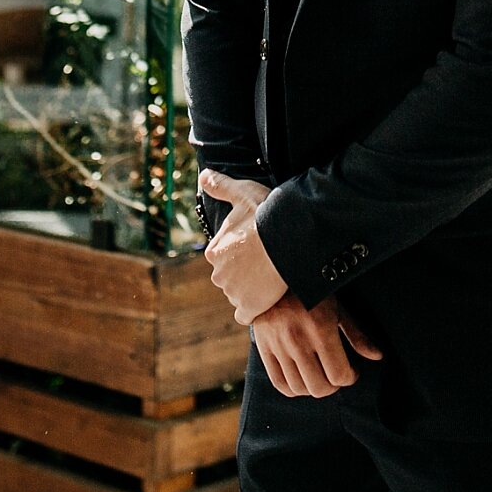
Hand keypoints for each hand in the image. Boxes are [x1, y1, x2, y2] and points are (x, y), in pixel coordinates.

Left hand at [201, 169, 287, 322]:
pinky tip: (266, 299)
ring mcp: (233, 293)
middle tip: (265, 263)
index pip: (223, 258)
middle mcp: (218, 274)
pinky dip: (254, 310)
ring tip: (270, 277)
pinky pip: (246, 315)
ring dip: (251, 290)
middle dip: (244, 273)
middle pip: (230, 277)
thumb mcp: (241, 192)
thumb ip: (220, 185)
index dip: (241, 253)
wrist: (288, 237)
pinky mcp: (249, 308)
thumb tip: (203, 176)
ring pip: (239, 295)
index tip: (256, 248)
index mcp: (214, 251)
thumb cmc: (264, 213)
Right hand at [251, 293, 384, 397]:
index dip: (350, 378)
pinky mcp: (264, 349)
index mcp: (320, 329)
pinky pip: (279, 383)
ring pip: (299, 389)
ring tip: (320, 375)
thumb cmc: (312, 291)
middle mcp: (298, 340)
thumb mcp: (338, 308)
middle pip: (320, 388)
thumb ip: (356, 335)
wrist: (274, 275)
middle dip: (333, 386)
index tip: (352, 371)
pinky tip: (302, 378)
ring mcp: (279, 346)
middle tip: (336, 375)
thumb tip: (377, 356)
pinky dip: (293, 389)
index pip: (338, 375)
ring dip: (314, 387)